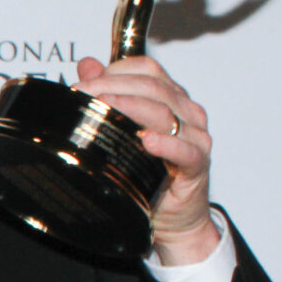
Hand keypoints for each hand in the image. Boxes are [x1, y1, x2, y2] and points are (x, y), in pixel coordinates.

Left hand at [76, 54, 218, 262]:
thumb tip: (87, 65)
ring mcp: (196, 136)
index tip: (83, 83)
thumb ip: (109, 93)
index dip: (114, 72)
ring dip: (131, 109)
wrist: (173, 216)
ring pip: (166, 113)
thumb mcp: (123, 130)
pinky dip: (167, 144)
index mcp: (171, 97)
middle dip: (113, 88)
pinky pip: (186, 150)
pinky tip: (148, 141)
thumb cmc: (149, 172)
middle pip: (153, 88)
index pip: (146, 70)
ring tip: (104, 110)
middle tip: (83, 95)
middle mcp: (186, 112)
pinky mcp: (198, 164)